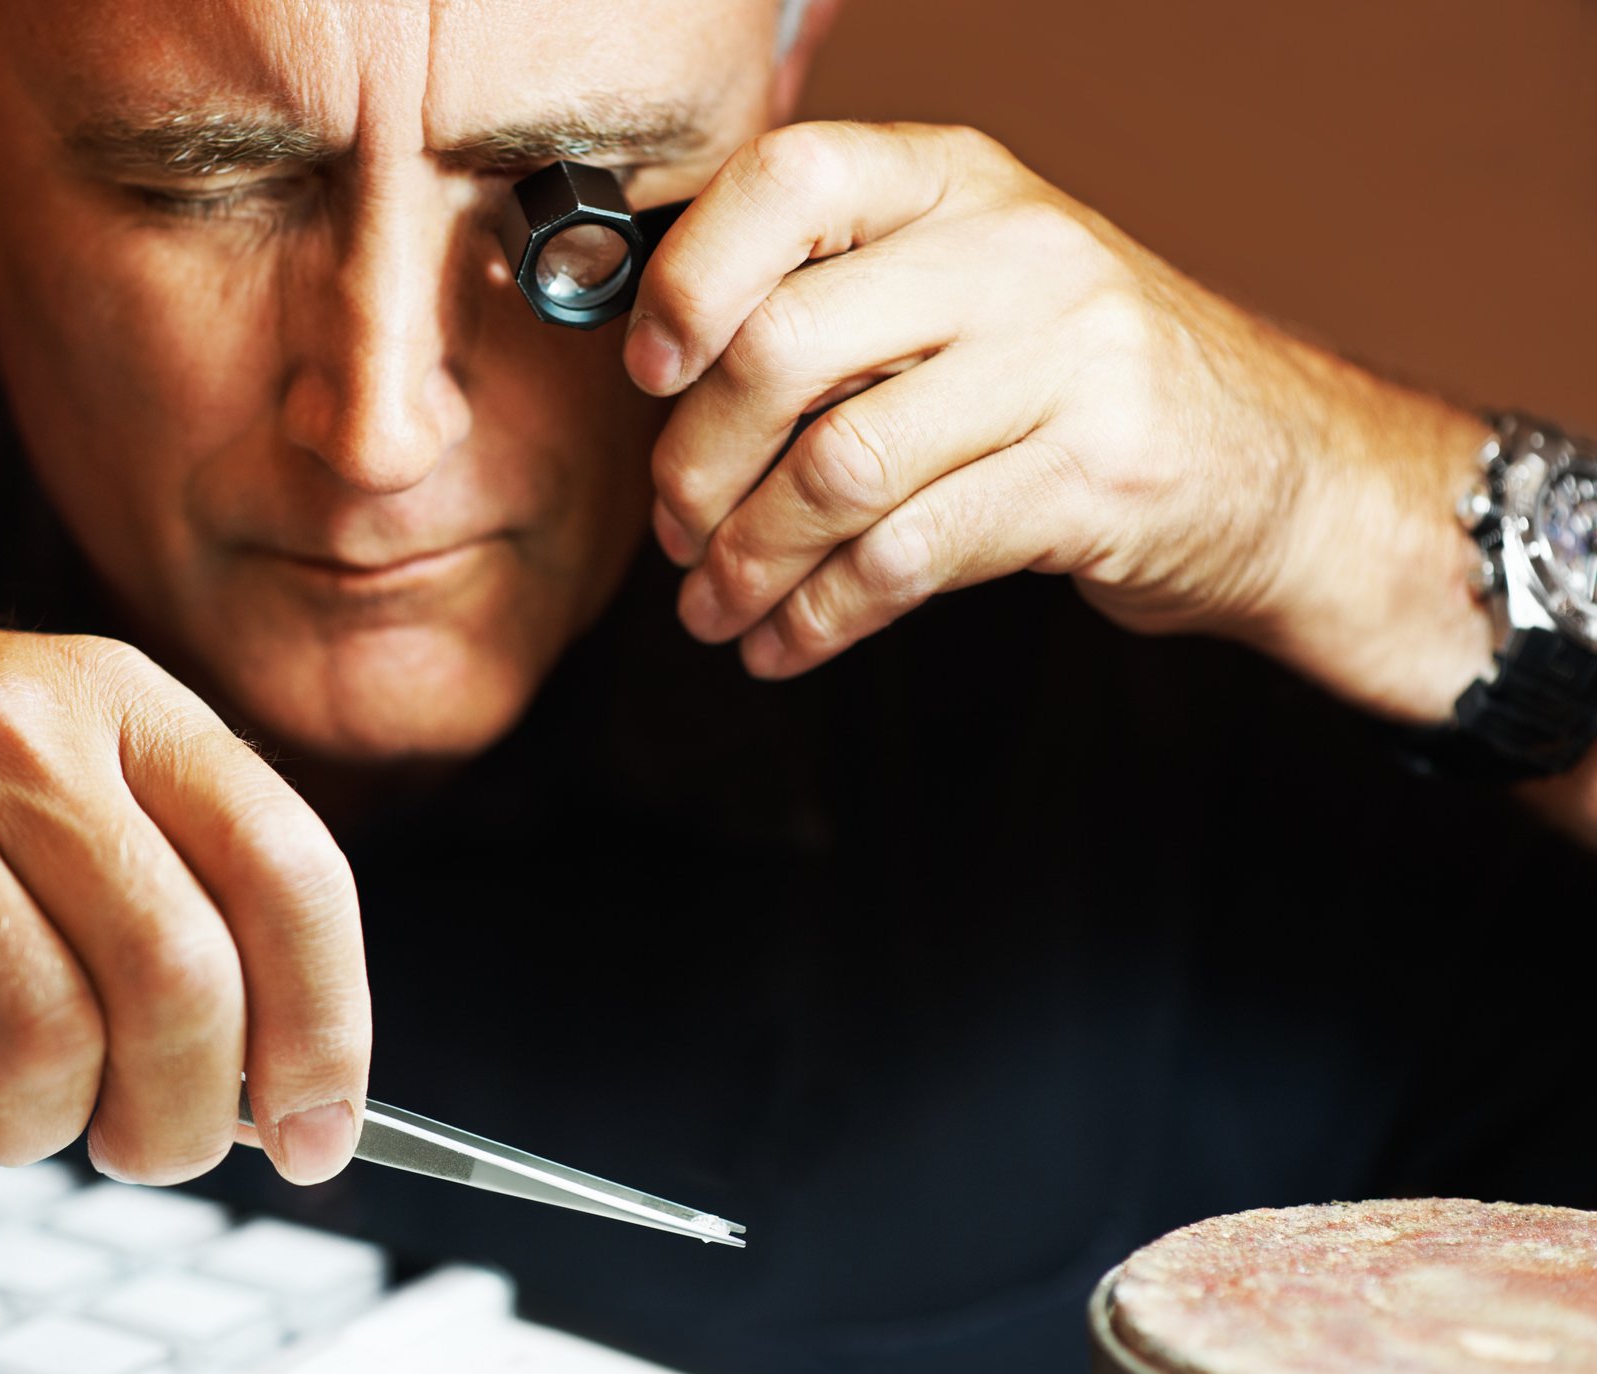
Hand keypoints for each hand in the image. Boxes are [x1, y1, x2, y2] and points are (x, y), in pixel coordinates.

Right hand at [0, 616, 367, 1192]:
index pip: (288, 869)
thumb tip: (279, 1084)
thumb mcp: (54, 766)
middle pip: (179, 981)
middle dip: (183, 1114)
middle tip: (145, 1145)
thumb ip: (171, 887)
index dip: (328, 1026)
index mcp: (114, 698)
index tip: (321, 1130)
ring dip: (35, 1125)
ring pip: (45, 1053)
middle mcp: (9, 736)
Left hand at [625, 121, 1492, 721]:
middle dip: (696, 466)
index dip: (690, 279)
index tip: (648, 373)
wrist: (1276, 467)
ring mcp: (1070, 360)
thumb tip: (660, 377)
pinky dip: (823, 615)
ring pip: (840, 468)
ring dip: (751, 561)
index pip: (788, 178)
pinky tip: (786, 644)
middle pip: (787, 347)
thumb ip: (837, 301)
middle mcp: (1015, 250)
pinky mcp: (1098, 478)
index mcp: (957, 181)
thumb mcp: (966, 292)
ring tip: (713, 610)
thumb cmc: (1071, 383)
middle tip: (675, 536)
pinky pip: (910, 556)